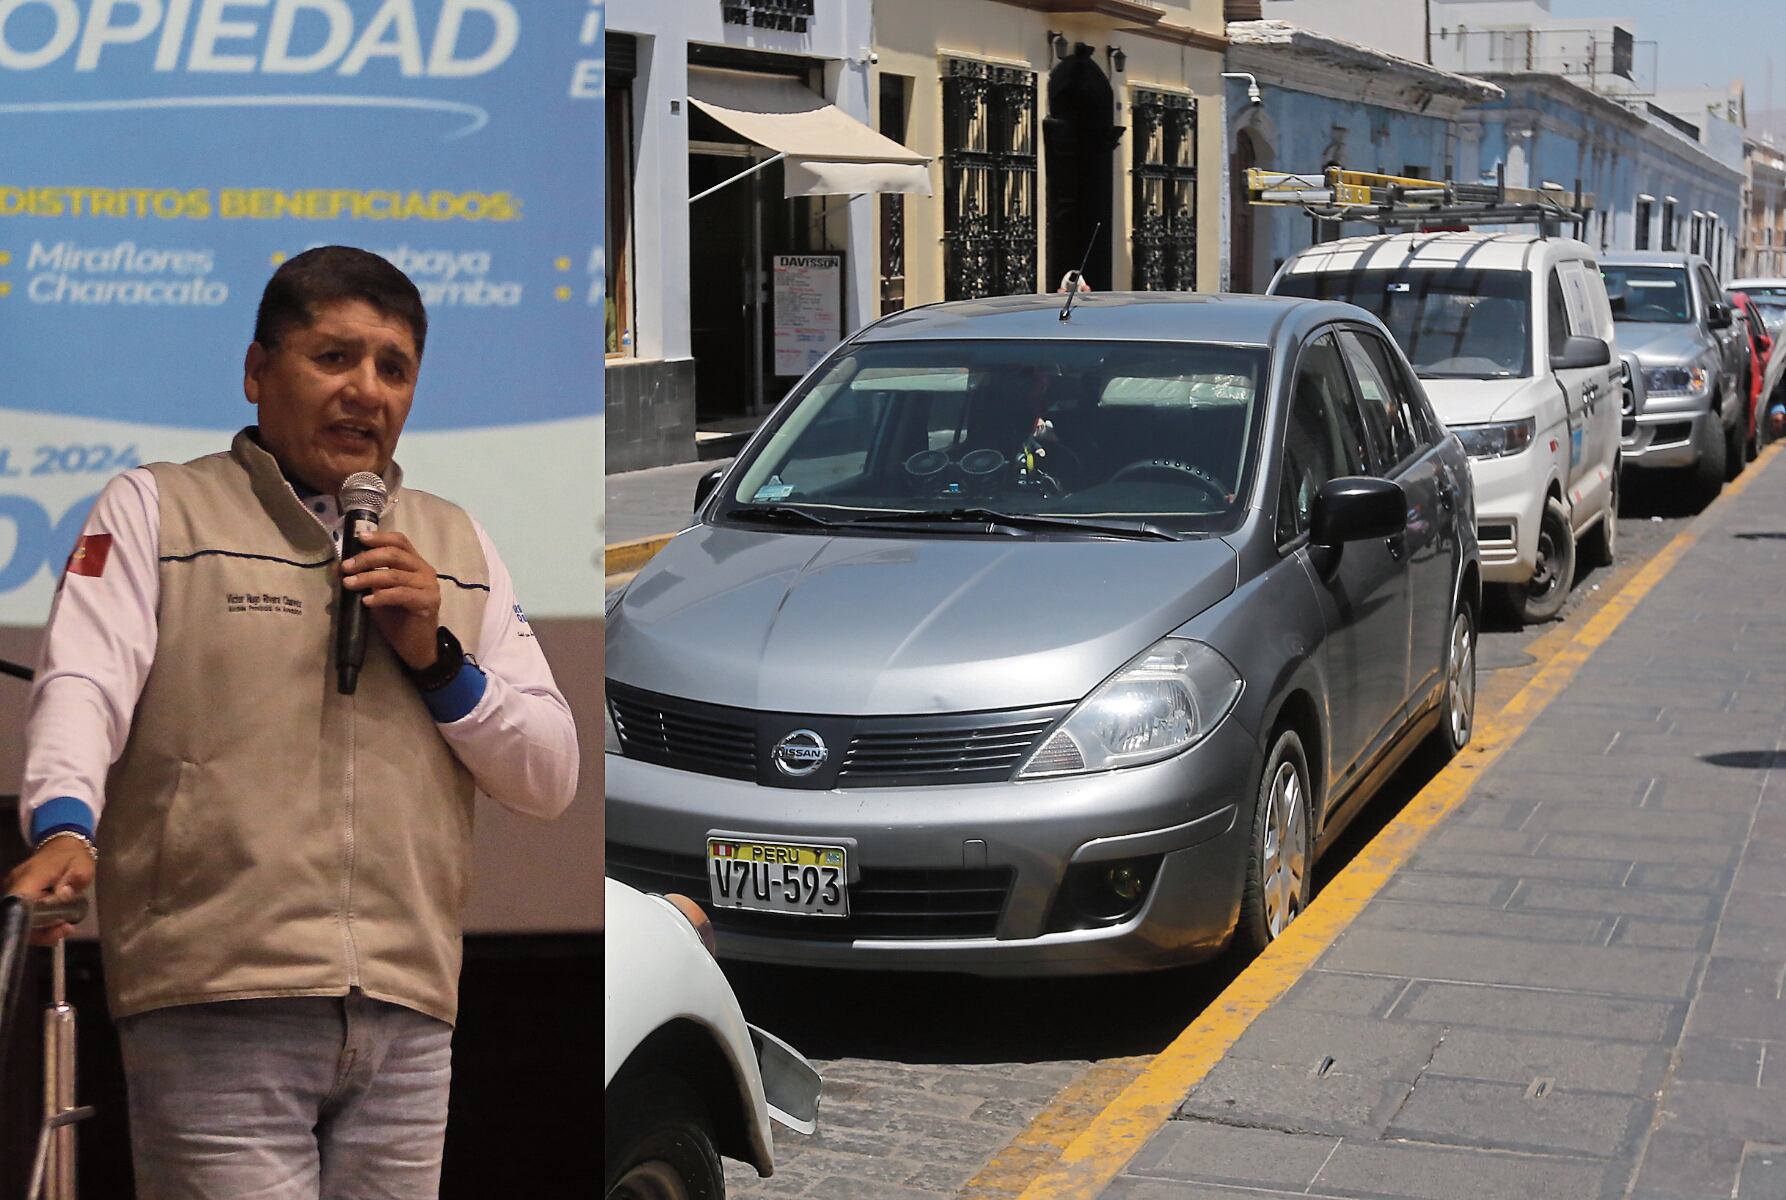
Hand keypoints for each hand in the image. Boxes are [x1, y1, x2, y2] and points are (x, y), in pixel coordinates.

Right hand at [5, 838, 93, 945]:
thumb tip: (62, 897)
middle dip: (40, 929)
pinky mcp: (18, 894)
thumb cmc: (74, 856)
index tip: (57, 926)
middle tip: (65, 930)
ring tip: (64, 928)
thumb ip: (73, 882)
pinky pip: (23, 912)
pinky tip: (55, 924)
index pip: (20, 903)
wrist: (63, 844)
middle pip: (18, 915)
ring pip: (20, 917)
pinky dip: (38, 922)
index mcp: (30, 876)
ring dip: (41, 928)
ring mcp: (14, 889)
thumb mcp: (82, 868)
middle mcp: (15, 884)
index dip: (34, 921)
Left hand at [340, 530, 441, 669]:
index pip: (400, 541)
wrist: (416, 647)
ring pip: (395, 575)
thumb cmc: (397, 619)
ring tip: (349, 584)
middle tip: (346, 567)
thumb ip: (365, 580)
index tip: (359, 539)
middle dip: (367, 558)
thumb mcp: (376, 594)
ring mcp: (428, 586)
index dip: (380, 537)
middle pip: (395, 554)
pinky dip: (381, 596)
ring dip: (368, 577)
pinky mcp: (427, 602)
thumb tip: (336, 569)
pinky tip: (366, 601)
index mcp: (415, 564)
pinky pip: (401, 594)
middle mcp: (424, 570)